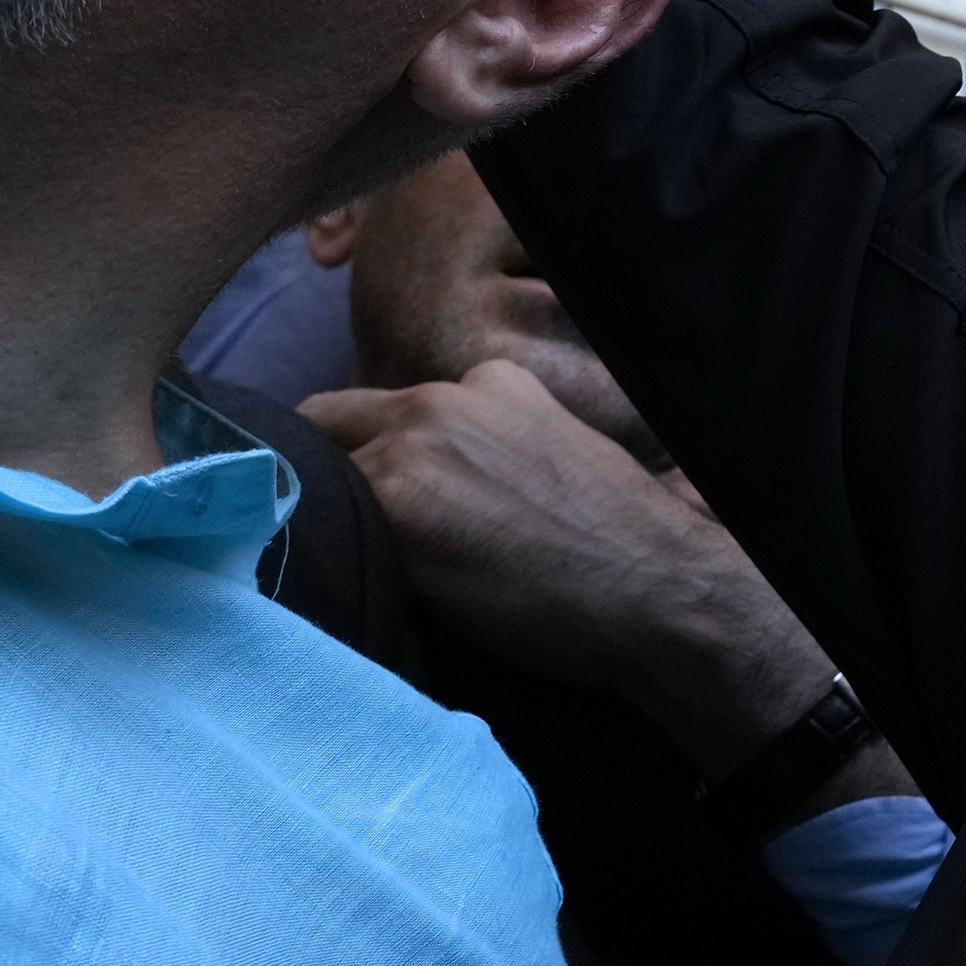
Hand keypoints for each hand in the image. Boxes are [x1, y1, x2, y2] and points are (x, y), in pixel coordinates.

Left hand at [306, 358, 841, 778]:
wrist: (654, 585)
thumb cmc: (620, 542)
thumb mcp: (558, 451)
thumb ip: (492, 441)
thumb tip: (442, 480)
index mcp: (491, 379)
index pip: (391, 403)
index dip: (378, 451)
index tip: (387, 495)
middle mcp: (441, 398)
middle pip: (330, 420)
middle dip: (326, 467)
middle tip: (339, 526)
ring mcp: (411, 448)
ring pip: (312, 474)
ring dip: (326, 516)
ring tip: (350, 565)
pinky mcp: (391, 505)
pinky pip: (317, 522)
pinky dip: (326, 551)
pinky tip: (353, 583)